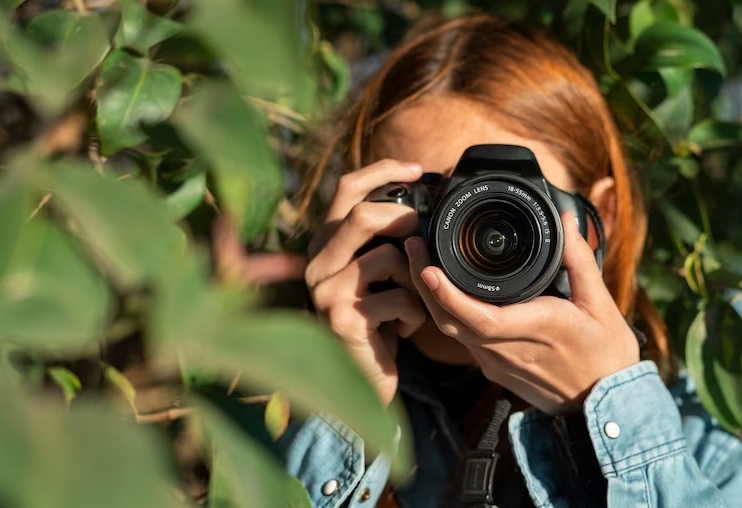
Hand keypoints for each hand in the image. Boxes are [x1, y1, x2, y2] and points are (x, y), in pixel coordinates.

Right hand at [305, 160, 427, 406]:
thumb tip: (422, 199)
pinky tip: (405, 328)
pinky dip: (414, 313)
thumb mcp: (377, 274)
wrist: (362, 378)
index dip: (382, 171)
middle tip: (424, 238)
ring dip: (415, 280)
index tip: (418, 169)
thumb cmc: (377, 320)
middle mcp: (317, 263)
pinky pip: (397, 298)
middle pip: (362, 216)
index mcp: (326, 244)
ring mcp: (325, 291)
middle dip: (404, 222)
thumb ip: (385, 240)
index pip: (346, 189)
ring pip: (387, 257)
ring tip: (413, 302)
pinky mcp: (341, 319)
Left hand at [404, 213, 639, 414]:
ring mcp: (497, 363)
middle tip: (412, 246)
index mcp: (536, 328)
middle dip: (424, 284)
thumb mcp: (601, 304)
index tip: (427, 267)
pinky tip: (442, 290)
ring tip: (421, 261)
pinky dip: (447, 312)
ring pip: (452, 330)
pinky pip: (462, 339)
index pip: (479, 316)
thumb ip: (580, 260)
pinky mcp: (494, 369)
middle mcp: (508, 350)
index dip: (447, 294)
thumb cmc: (606, 354)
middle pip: (450, 321)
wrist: (604, 403)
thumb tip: (567, 220)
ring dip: (431, 297)